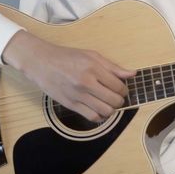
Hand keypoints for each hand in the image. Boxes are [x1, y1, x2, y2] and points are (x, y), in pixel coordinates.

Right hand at [2, 30, 135, 122]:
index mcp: (93, 68)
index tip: (122, 89)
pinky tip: (98, 109)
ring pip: (105, 111)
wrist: (42, 62)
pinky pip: (91, 117)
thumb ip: (113, 67)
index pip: (118, 86)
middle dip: (119, 100)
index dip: (124, 89)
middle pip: (114, 100)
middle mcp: (86, 83)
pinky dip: (99, 116)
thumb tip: (133, 74)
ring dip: (111, 109)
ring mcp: (78, 95)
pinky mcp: (70, 105)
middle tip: (116, 96)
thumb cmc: (67, 57)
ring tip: (108, 103)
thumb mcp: (92, 55)